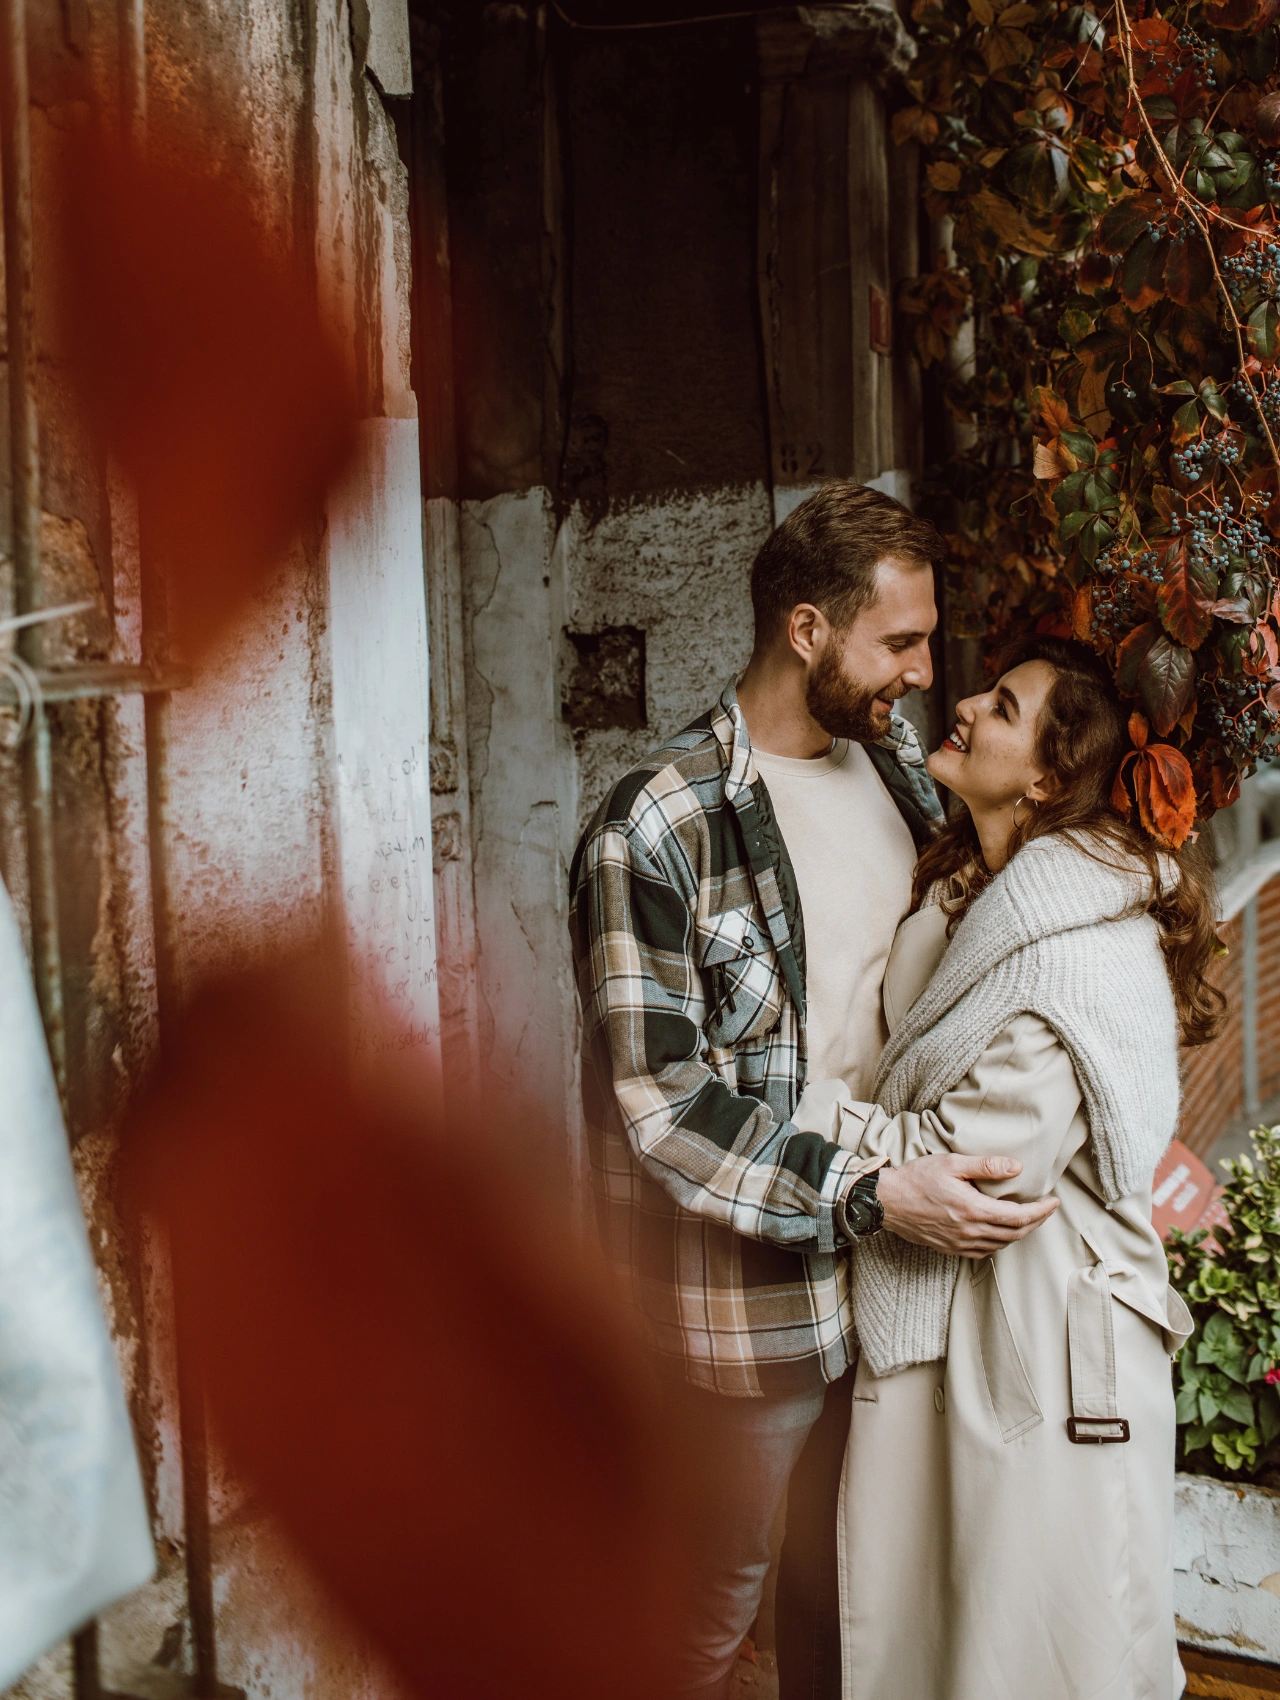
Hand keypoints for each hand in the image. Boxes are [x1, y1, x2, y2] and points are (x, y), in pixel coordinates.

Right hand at [876, 1154, 1057, 1258]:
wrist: (886, 1202)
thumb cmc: (917, 1178)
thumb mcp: (952, 1164)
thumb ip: (986, 1166)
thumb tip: (1016, 1167)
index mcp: (973, 1210)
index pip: (1019, 1217)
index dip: (1041, 1212)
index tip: (1053, 1203)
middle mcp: (969, 1232)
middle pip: (1015, 1234)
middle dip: (1036, 1223)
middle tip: (1046, 1210)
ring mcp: (959, 1244)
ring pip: (1001, 1245)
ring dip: (1019, 1234)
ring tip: (1028, 1219)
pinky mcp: (950, 1249)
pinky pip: (984, 1251)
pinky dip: (999, 1242)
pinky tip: (1000, 1231)